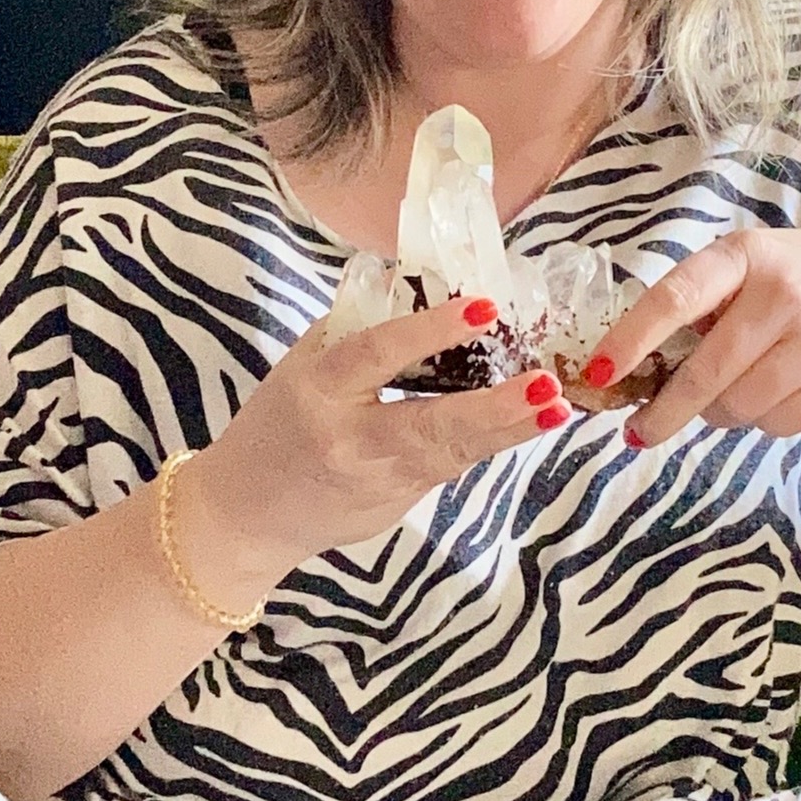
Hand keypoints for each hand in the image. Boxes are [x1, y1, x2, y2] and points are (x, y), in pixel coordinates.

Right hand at [180, 301, 564, 595]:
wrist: (245, 517)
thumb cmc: (274, 426)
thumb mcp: (299, 367)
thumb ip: (353, 332)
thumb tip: (419, 283)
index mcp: (317, 391)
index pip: (376, 355)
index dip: (429, 331)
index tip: (483, 308)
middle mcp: (349, 440)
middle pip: (428, 423)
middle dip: (492, 408)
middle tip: (544, 386)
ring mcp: (377, 480)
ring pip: (451, 454)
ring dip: (508, 430)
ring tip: (555, 407)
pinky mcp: (397, 505)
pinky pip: (448, 466)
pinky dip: (488, 443)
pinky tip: (528, 424)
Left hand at [590, 234, 800, 449]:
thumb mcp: (756, 268)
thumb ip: (705, 303)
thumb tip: (638, 369)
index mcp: (745, 256)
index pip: (675, 298)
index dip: (630, 339)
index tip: (597, 374)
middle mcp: (785, 292)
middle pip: (705, 374)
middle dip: (664, 412)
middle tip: (641, 432)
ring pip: (739, 408)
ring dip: (722, 415)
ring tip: (735, 395)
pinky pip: (777, 426)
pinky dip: (764, 422)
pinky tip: (780, 395)